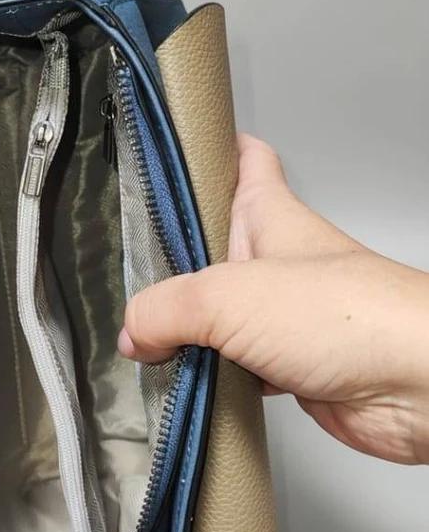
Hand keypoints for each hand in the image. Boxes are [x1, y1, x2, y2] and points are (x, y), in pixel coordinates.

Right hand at [119, 134, 428, 464]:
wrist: (414, 384)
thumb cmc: (353, 315)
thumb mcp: (228, 296)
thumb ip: (166, 309)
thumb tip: (133, 328)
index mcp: (269, 216)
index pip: (245, 161)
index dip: (213, 149)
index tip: (175, 147)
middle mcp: (278, 261)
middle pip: (218, 245)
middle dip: (175, 258)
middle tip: (131, 266)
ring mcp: (287, 315)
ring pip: (224, 313)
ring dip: (190, 328)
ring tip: (147, 336)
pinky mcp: (293, 367)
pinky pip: (239, 366)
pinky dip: (214, 375)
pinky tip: (189, 384)